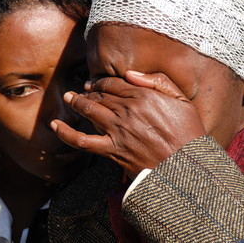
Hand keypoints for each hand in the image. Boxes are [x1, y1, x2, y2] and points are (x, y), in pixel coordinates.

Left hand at [51, 70, 205, 177]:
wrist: (187, 169)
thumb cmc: (189, 135)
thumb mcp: (182, 101)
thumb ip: (158, 81)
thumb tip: (131, 73)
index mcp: (143, 95)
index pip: (113, 83)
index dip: (102, 82)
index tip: (97, 83)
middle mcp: (127, 110)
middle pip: (100, 95)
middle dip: (89, 91)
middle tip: (81, 91)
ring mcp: (117, 130)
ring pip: (89, 111)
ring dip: (76, 103)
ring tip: (69, 98)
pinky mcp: (111, 150)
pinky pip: (81, 141)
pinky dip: (65, 133)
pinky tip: (54, 125)